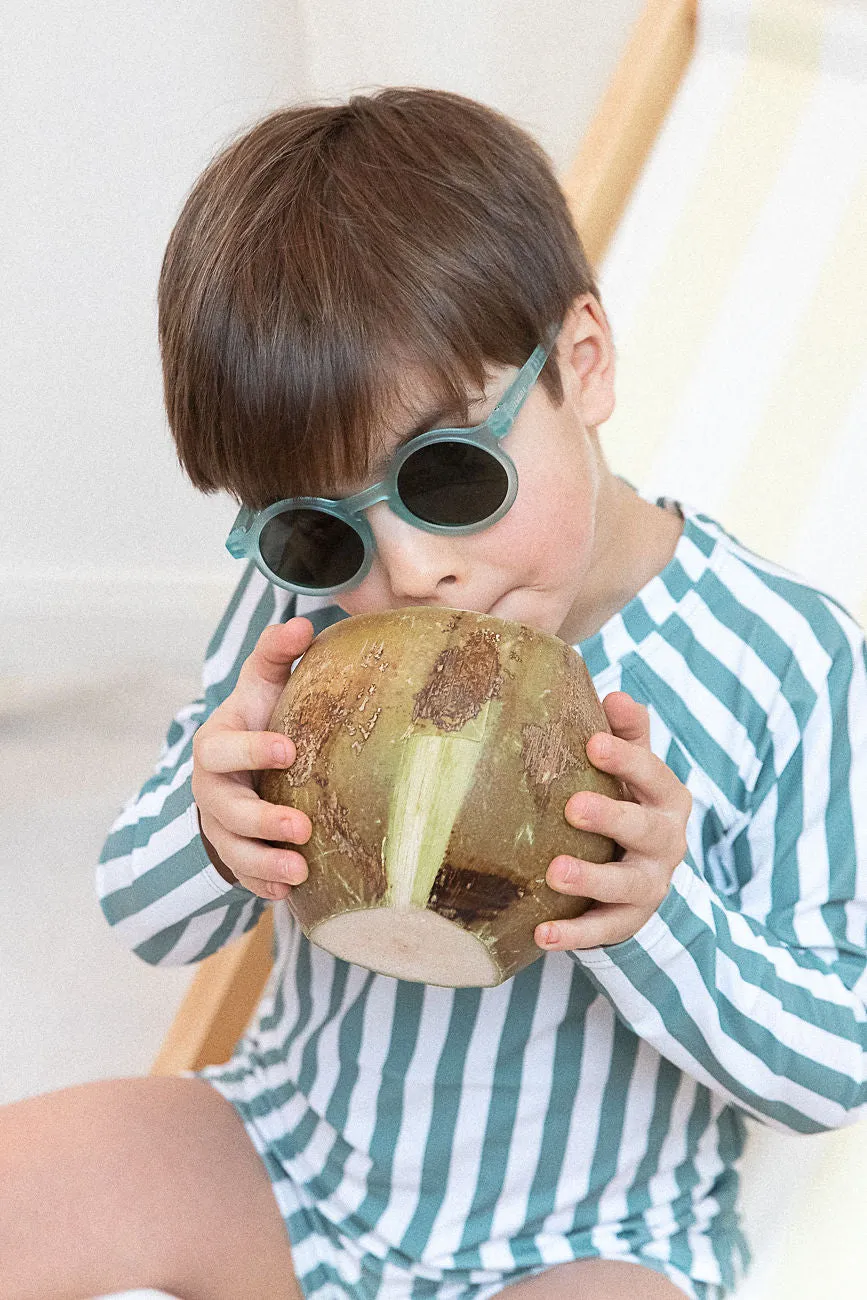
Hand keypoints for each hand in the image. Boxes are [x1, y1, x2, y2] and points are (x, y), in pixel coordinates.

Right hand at [191, 617, 315, 899]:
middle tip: (302, 827)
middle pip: (225, 809)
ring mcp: (219, 825)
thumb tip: (302, 622)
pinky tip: (290, 894)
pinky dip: (263, 885)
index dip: (250, 750)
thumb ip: (277, 655)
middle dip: (261, 820)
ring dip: (265, 863)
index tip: (288, 750)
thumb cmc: (262, 717)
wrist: (241, 766)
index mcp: (217, 744)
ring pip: (232, 850)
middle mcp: (212, 788)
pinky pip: (243, 876)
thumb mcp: (264, 685)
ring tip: (301, 871)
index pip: (221, 748)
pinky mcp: (234, 855)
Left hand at [536, 691, 691, 950]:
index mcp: (667, 799)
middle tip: (573, 807)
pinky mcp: (628, 921)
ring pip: (627, 886)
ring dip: (591, 879)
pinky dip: (573, 935)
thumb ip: (628, 734)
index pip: (654, 775)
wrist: (644, 871)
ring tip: (555, 872)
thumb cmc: (628, 802)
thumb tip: (615, 693)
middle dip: (612, 818)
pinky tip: (541, 934)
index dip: (627, 760)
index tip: (593, 743)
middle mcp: (666, 842)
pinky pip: (603, 931)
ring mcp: (650, 886)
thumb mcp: (633, 769)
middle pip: (646, 830)